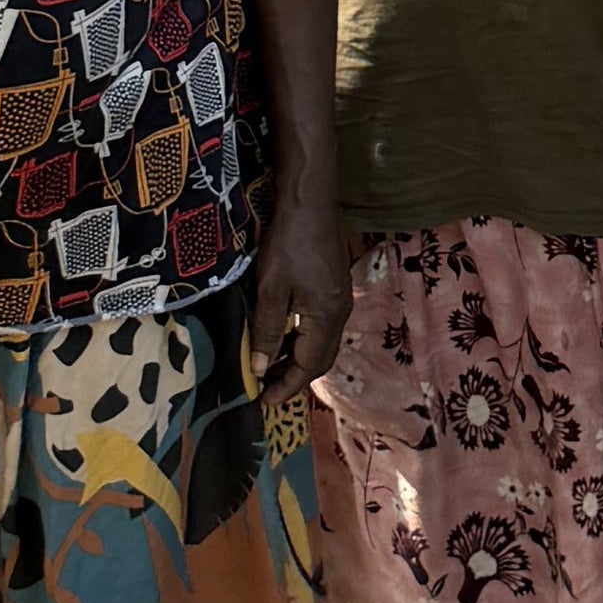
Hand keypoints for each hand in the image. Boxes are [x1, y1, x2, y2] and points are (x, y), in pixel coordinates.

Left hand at [250, 190, 350, 394]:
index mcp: (326, 317)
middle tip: (266, 389)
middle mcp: (340, 313)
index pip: (310, 366)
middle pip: (321, 359)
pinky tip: (283, 337)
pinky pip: (322, 326)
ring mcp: (341, 299)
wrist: (310, 203)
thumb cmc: (287, 244)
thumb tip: (261, 369)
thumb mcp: (270, 290)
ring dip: (298, 358)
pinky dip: (303, 340)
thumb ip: (267, 331)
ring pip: (322, 343)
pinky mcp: (335, 288)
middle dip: (295, 377)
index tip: (263, 400)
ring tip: (270, 366)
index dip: (287, 386)